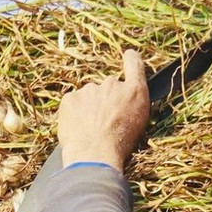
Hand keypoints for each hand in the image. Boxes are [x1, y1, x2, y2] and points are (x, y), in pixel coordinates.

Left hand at [55, 49, 150, 171]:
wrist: (95, 155)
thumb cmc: (120, 145)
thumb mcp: (141, 124)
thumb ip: (135, 101)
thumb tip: (127, 94)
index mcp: (134, 91)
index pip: (134, 65)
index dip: (131, 59)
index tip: (128, 56)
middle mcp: (112, 84)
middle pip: (107, 87)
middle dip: (106, 100)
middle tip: (104, 123)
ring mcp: (89, 90)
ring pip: (88, 96)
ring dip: (89, 108)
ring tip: (90, 131)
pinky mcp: (70, 98)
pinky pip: (72, 103)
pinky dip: (74, 113)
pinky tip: (78, 129)